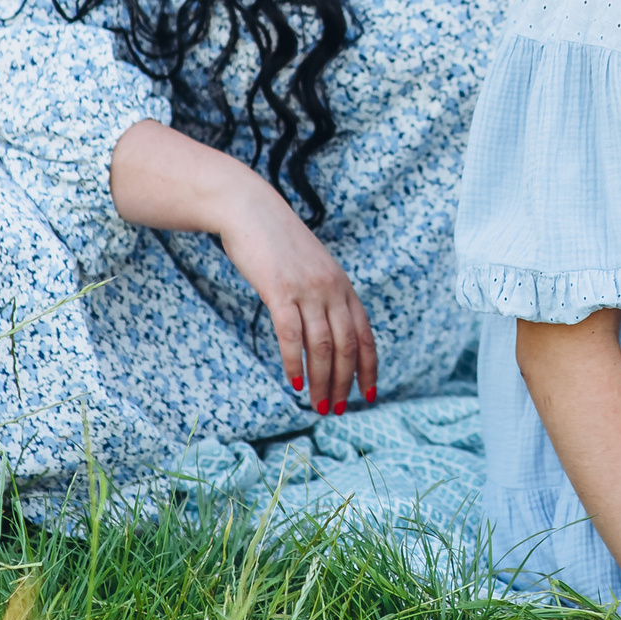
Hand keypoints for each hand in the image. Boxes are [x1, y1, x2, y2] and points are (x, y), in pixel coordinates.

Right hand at [213, 183, 379, 413]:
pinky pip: (291, 335)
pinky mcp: (280, 291)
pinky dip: (293, 362)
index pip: (365, 334)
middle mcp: (331, 289)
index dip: (369, 367)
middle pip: (346, 346)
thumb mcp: (313, 268)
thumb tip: (328, 332)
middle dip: (344, 382)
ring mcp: (307, 290)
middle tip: (335, 409)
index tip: (369, 393)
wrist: (251, 210)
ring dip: (322, 380)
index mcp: (343, 286)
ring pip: (322, 346)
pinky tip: (294, 381)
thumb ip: (324, 296)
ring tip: (317, 405)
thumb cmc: (278, 243)